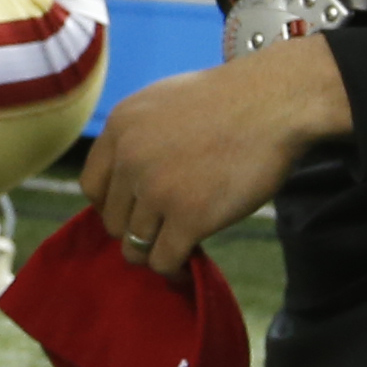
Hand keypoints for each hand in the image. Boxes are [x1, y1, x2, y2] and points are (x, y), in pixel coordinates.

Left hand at [76, 34, 349, 276]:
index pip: (92, 187)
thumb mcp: (164, 102)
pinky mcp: (189, 217)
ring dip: (156, 252)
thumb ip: (139, 137)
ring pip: (134, 247)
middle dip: (136, 230)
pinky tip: (188, 264)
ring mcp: (157, 190)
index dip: (113, 206)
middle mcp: (129, 160)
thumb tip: (130, 177)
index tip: (136, 211)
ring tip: (178, 247)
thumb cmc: (232, 99)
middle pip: (113, 222)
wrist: (274, 102)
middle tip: (165, 230)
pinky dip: (174, 268)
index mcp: (120, 128)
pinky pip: (163, 260)